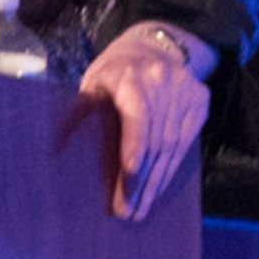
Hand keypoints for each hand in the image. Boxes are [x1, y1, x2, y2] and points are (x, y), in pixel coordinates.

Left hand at [79, 21, 213, 221]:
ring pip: (172, 147)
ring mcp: (185, 90)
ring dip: (156, 181)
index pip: (136, 117)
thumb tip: (58, 147)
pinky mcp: (200, 100)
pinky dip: (171, 169)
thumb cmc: (113, 73)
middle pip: (154, 140)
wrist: (151, 48)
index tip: (128, 178)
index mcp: (130, 76)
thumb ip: (81, 112)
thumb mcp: (92, 83)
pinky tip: (159, 189)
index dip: (134, 149)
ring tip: (141, 208)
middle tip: (127, 210)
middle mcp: (162, 81)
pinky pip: (186, 144)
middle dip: (141, 180)